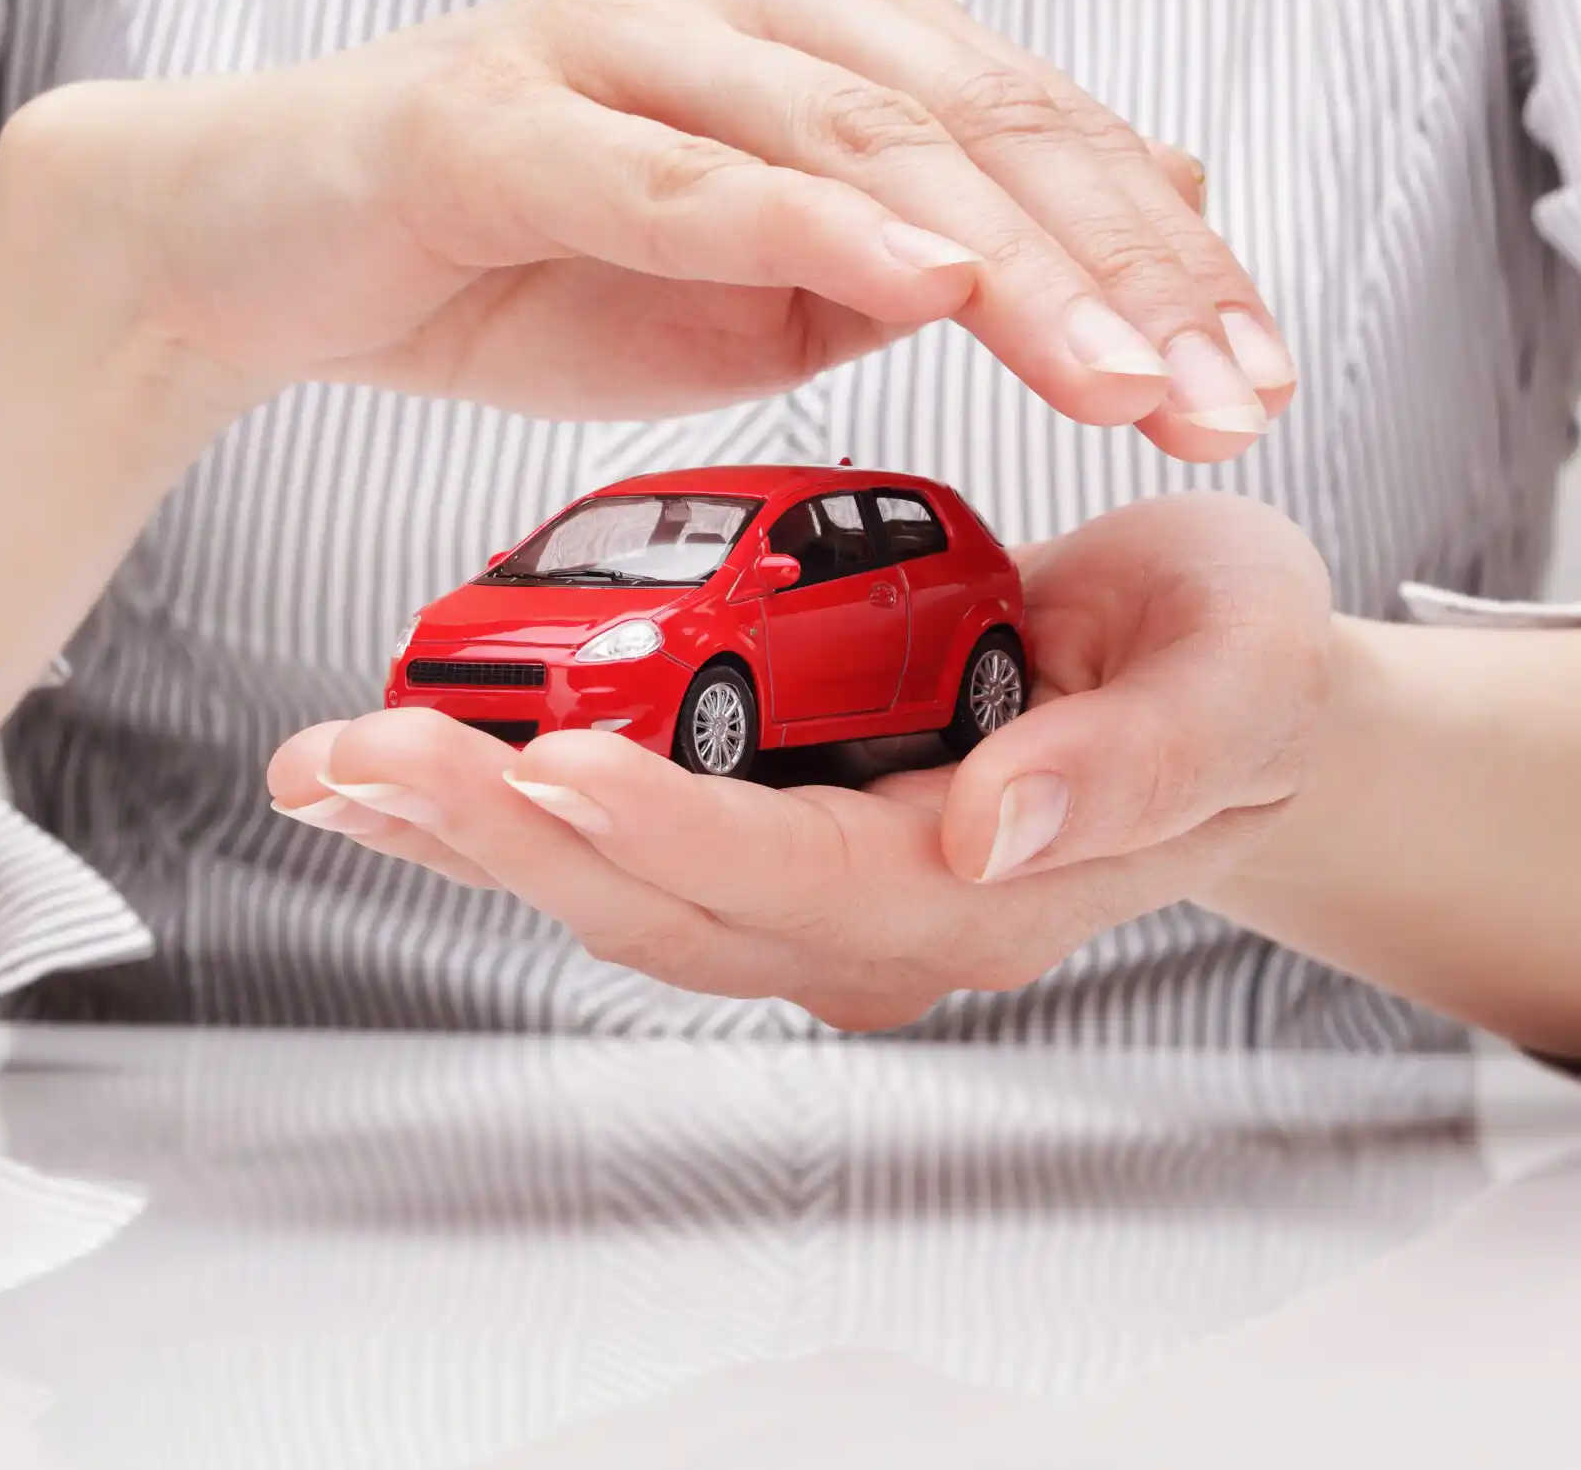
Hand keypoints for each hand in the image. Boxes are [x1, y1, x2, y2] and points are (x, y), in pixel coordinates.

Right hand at [0, 0, 1293, 456]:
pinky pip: (687, 169)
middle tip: (1226, 394)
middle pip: (980, 122)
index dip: (1160, 258)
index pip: (1029, 128)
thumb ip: (915, 258)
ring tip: (1118, 367)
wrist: (266, 251)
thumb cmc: (515, 266)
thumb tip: (1102, 246)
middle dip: (1125, 271)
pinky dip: (812, 225)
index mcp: (815, 24)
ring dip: (1008, 259)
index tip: (1253, 382)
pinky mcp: (506, 108)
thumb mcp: (760, 293)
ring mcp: (619, 36)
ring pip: (861, 139)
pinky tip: (927, 279)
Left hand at [263, 494, 1334, 1029]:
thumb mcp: (1237, 675)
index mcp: (989, 886)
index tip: (561, 764)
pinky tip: (417, 753)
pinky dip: (511, 798)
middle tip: (371, 759)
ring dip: (477, 828)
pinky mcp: (773, 834)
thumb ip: (1134, 763)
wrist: (1218, 683)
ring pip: (622, 889)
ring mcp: (818, 888)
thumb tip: (992, 826)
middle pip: (672, 906)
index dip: (679, 831)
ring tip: (343, 763)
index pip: (810, 880)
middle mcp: (881, 916)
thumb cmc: (1231, 664)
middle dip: (509, 837)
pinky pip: (626, 839)